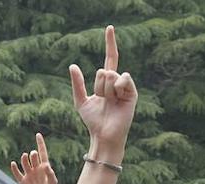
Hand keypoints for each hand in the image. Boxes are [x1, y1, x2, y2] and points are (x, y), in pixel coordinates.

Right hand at [10, 133, 57, 183]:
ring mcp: (29, 174)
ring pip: (25, 163)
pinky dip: (14, 168)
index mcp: (44, 167)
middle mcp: (36, 169)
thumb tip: (46, 165)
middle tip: (33, 154)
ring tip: (24, 156)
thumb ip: (50, 174)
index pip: (42, 153)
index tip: (38, 134)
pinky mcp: (23, 181)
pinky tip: (13, 163)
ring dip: (24, 159)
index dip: (40, 144)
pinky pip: (17, 173)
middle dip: (33, 154)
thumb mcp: (53, 183)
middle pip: (33, 157)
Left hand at [69, 26, 136, 151]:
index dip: (110, 43)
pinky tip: (117, 100)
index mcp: (107, 82)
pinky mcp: (132, 93)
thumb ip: (77, 83)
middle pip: (104, 70)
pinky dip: (116, 89)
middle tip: (102, 100)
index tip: (109, 27)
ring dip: (104, 90)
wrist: (103, 135)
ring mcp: (126, 87)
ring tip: (109, 103)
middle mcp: (118, 82)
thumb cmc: (93, 121)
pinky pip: (122, 79)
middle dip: (98, 86)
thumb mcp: (81, 101)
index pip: (110, 58)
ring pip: (110, 75)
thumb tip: (72, 65)